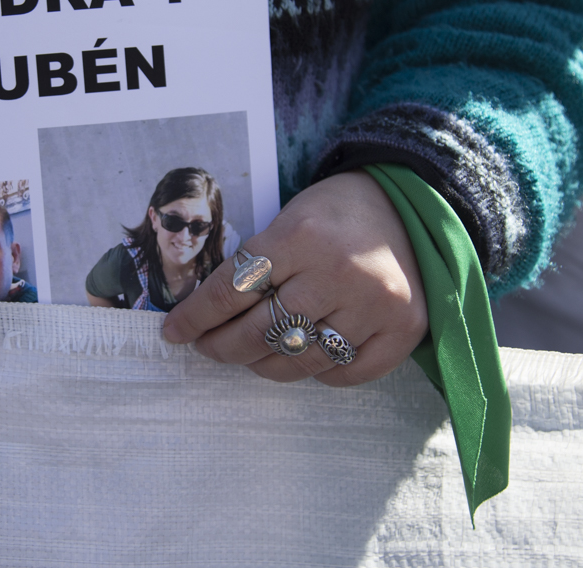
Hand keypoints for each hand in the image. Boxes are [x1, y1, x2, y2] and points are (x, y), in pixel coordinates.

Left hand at [161, 170, 426, 385]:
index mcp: (301, 236)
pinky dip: (316, 374)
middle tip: (207, 347)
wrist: (407, 208)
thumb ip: (254, 266)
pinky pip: (344, 374)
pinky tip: (302, 358)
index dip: (196, 316)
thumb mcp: (287, 220)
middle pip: (261, 332)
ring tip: (250, 356)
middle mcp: (338, 272)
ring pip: (300, 361)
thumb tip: (204, 315)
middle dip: (221, 346)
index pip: (231, 290)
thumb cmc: (333, 214)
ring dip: (263, 365)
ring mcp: (374, 305)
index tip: (175, 331)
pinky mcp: (403, 330)